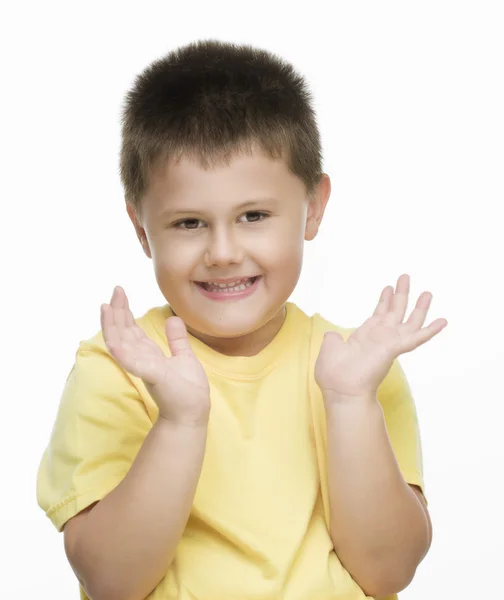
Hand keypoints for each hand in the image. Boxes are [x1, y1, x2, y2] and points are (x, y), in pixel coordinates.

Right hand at [101, 286, 209, 424]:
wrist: (193, 412)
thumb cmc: (188, 390)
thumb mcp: (184, 357)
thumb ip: (176, 340)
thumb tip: (173, 318)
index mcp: (149, 354)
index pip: (131, 330)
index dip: (124, 312)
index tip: (120, 293)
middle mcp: (142, 359)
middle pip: (123, 332)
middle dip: (117, 311)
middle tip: (115, 290)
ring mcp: (144, 368)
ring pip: (121, 344)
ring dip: (112, 326)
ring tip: (106, 307)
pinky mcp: (152, 376)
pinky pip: (133, 364)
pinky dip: (123, 353)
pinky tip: (115, 343)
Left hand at [315, 274, 447, 398]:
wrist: (342, 391)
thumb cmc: (334, 375)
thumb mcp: (330, 349)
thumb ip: (333, 339)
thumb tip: (332, 335)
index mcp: (365, 337)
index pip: (378, 315)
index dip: (384, 301)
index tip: (388, 287)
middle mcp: (380, 338)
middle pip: (394, 312)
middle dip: (400, 294)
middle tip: (405, 277)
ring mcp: (389, 343)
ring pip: (409, 321)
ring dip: (419, 307)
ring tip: (428, 292)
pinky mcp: (395, 348)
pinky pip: (416, 337)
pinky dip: (430, 329)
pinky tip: (442, 320)